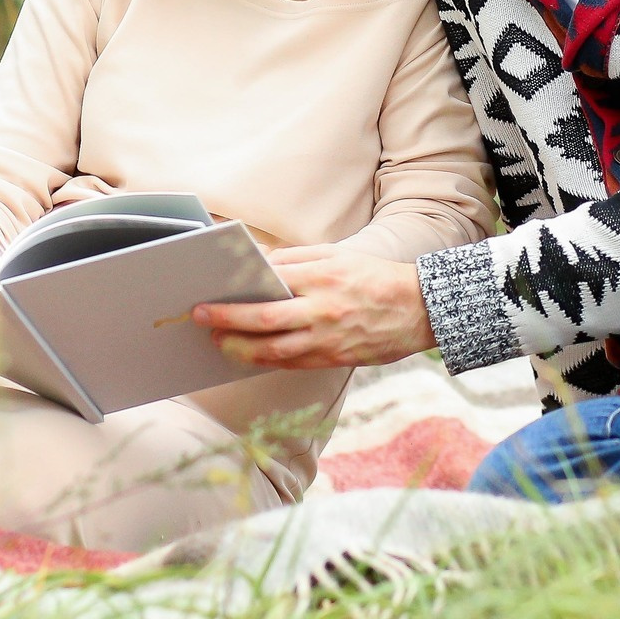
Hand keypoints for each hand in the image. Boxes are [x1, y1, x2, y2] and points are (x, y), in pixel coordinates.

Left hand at [191, 245, 435, 368]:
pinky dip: (266, 361)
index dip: (238, 286)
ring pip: (274, 349)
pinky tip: (249, 356)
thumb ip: (297, 260)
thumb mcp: (337, 255)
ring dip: (240, 348)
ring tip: (219, 343)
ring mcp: (329, 338)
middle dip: (227, 320)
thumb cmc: (374, 277)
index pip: (270, 280)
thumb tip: (259, 265)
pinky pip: (292, 363)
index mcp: (322, 276)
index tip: (212, 287)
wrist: (419, 309)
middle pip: (265, 318)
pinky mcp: (335, 358)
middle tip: (200, 318)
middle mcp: (323, 309)